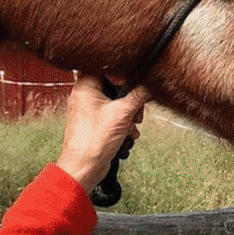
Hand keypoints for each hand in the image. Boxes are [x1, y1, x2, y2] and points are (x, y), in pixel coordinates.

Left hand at [55, 74, 150, 193]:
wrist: (83, 168)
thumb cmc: (92, 142)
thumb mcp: (123, 113)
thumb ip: (139, 95)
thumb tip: (150, 85)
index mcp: (85, 87)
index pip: (105, 66)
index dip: (122, 70)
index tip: (135, 74)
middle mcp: (85, 96)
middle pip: (115, 85)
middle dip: (130, 98)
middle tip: (136, 107)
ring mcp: (89, 110)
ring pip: (116, 101)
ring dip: (129, 112)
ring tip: (132, 123)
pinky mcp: (95, 122)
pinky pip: (113, 114)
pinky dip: (123, 122)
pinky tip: (128, 131)